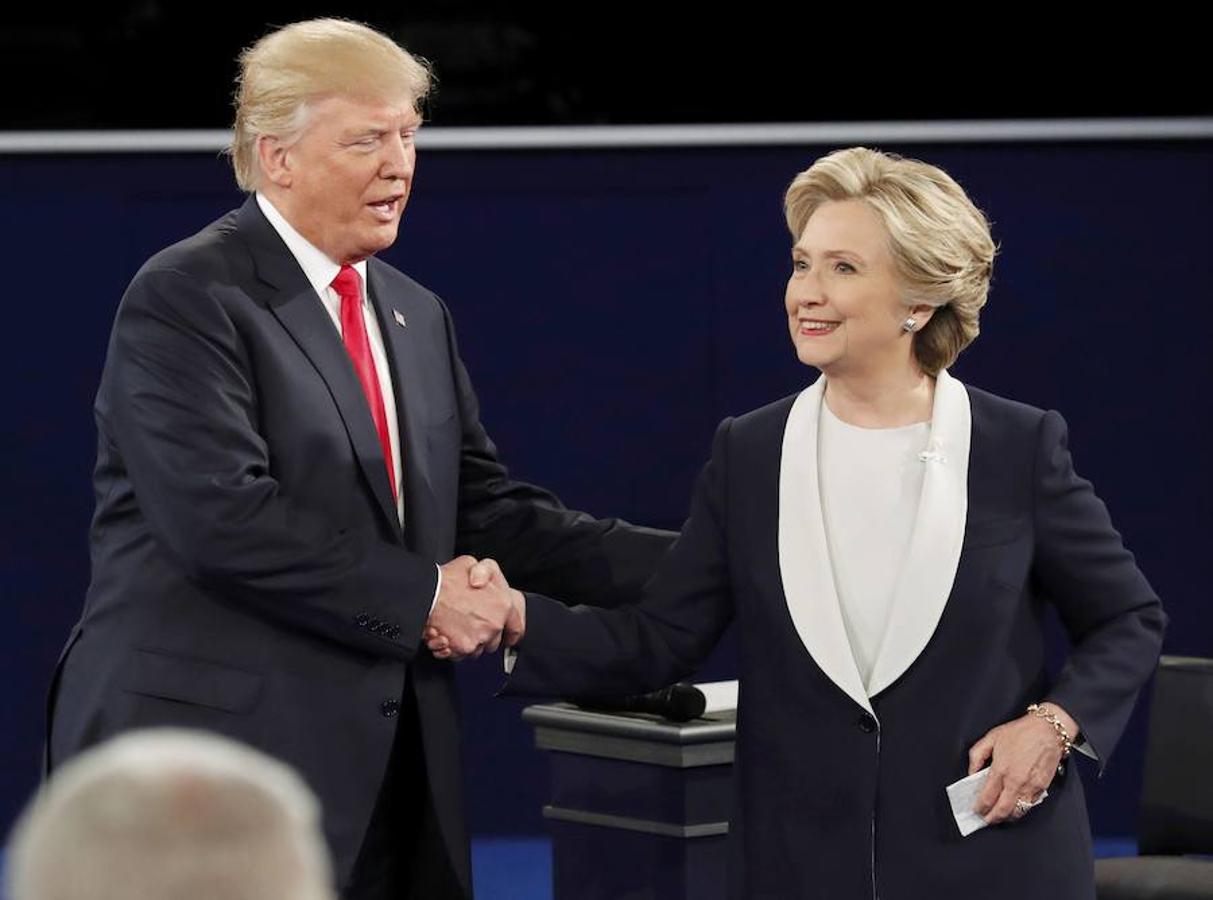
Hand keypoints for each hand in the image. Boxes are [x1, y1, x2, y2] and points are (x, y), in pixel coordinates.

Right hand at [423, 556, 512, 660]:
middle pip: (494, 640)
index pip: (516, 626)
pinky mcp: (463, 648)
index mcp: (503, 604)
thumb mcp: (470, 564)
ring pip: (477, 649)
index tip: (509, 636)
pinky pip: (461, 654)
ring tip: (454, 628)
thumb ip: (484, 573)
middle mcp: (495, 623)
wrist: (426, 595)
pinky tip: (445, 635)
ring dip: (468, 642)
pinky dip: (453, 649)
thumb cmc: (446, 581)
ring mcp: (480, 637)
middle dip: (484, 635)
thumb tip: (482, 581)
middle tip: (468, 624)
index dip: (511, 632)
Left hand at [968, 703, 1076, 823]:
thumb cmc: (1019, 732)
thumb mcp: (991, 738)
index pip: (987, 798)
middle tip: (986, 820)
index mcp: (1000, 770)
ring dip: (1007, 817)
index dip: (979, 808)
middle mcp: (1015, 782)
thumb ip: (977, 756)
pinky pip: (1030, 806)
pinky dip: (1021, 810)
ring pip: (1017, 812)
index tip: (976, 810)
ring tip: (999, 816)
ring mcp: (1030, 787)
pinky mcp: (1042, 788)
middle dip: (992, 819)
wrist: (1047, 730)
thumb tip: (971, 773)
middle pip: (1001, 811)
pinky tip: (1014, 807)